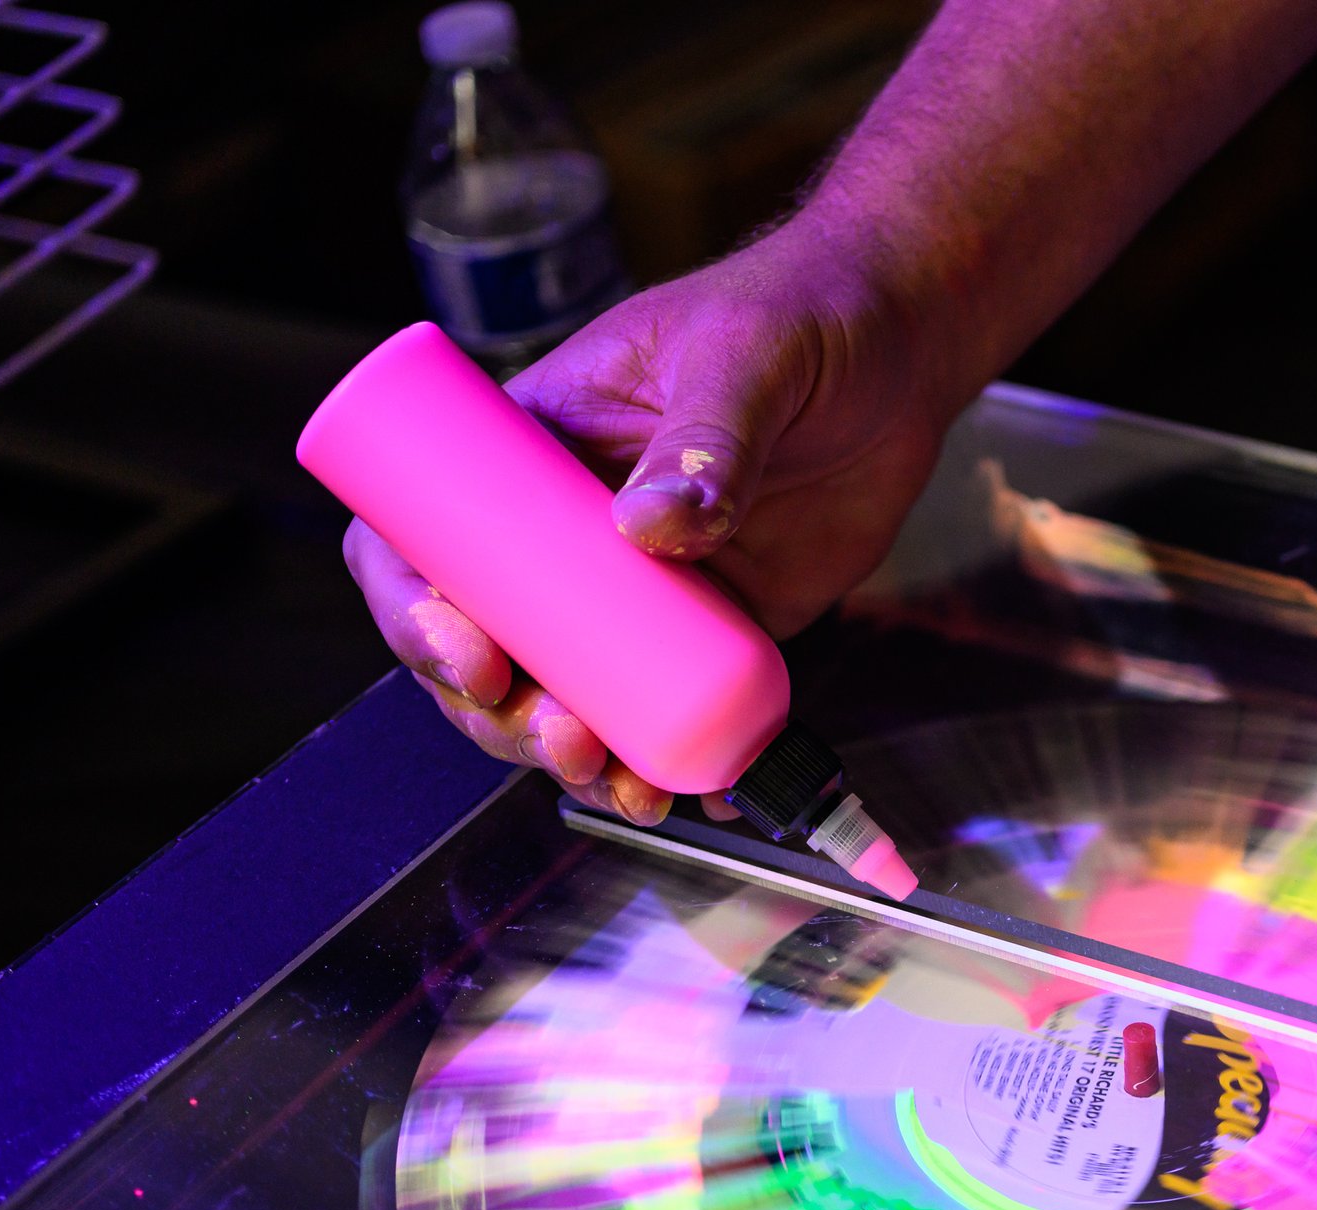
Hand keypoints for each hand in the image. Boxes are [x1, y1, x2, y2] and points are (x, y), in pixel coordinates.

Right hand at [344, 223, 950, 822]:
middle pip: (488, 644)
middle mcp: (567, 531)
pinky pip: (672, 707)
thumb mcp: (741, 354)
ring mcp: (641, 588)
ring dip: (573, 754)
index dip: (415, 610)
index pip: (422, 537)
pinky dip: (672, 758)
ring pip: (570, 693)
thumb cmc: (800, 312)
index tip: (471, 653)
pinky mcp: (719, 625)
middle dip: (498, 713)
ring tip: (617, 781)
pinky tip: (686, 790)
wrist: (901, 347)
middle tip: (557, 736)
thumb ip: (707, 434)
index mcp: (527, 451)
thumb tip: (650, 530)